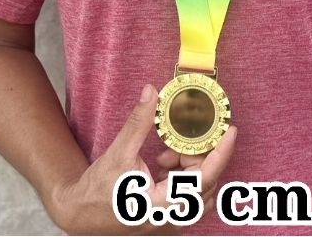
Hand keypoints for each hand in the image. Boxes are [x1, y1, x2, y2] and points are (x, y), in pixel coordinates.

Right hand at [49, 84, 236, 234]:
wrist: (80, 214)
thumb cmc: (97, 190)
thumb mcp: (118, 153)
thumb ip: (138, 123)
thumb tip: (151, 92)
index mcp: (163, 206)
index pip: (204, 178)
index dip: (221, 154)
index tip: (231, 131)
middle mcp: (172, 218)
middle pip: (205, 182)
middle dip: (199, 155)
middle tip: (187, 134)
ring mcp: (171, 219)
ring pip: (197, 187)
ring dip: (189, 164)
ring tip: (166, 151)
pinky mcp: (167, 215)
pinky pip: (187, 192)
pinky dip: (181, 172)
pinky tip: (162, 161)